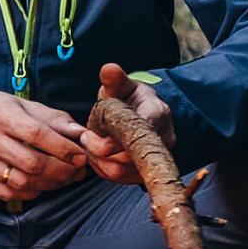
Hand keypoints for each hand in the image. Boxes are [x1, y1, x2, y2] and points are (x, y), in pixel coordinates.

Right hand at [0, 86, 90, 200]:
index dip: (63, 149)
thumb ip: (53, 119)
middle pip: (32, 163)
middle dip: (61, 171)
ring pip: (21, 182)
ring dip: (49, 185)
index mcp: (0, 114)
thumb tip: (83, 135)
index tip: (81, 156)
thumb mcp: (21, 104)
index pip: (37, 135)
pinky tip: (39, 184)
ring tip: (62, 179)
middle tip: (76, 172)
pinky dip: (30, 192)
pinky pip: (7, 193)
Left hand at [76, 63, 171, 185]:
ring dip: (97, 161)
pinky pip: (121, 179)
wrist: (137, 113)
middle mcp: (162, 138)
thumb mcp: (120, 85)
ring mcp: (155, 157)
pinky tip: (95, 158)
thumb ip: (114, 79)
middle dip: (98, 150)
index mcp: (157, 113)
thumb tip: (108, 69)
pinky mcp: (145, 171)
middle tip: (84, 138)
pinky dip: (102, 170)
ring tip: (88, 146)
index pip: (138, 131)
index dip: (111, 137)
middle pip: (127, 157)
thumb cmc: (126, 97)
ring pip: (121, 171)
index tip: (91, 131)